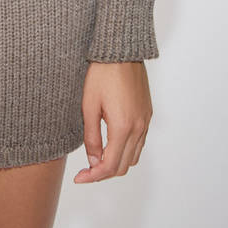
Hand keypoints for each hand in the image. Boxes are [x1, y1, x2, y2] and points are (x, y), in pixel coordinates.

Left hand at [73, 61, 152, 181]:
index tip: (79, 177)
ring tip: (97, 157)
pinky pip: (140, 142)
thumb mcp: (89, 105)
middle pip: (123, 165)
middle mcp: (139, 127)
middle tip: (85, 170)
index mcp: (123, 127)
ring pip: (134, 156)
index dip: (93, 176)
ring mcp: (146, 121)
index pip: (109, 166)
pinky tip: (111, 143)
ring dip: (116, 162)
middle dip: (104, 172)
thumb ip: (92, 136)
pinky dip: (126, 150)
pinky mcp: (148, 113)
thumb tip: (93, 160)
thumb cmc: (101, 73)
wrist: (120, 50)